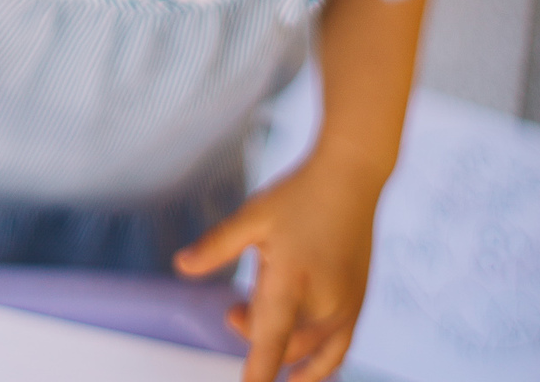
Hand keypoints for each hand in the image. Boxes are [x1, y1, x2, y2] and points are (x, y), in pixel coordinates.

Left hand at [173, 157, 378, 381]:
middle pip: (281, 343)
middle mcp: (324, 302)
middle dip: (253, 333)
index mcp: (293, 279)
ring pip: (306, 351)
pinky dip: (318, 369)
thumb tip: (182, 265)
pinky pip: (336, 353)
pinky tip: (300, 378)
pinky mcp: (357, 306)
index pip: (272, 340)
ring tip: (258, 321)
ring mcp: (345, 308)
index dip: (257, 370)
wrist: (351, 178)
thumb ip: (217, 245)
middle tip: (235, 310)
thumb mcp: (253, 214)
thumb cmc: (301, 194)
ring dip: (280, 346)